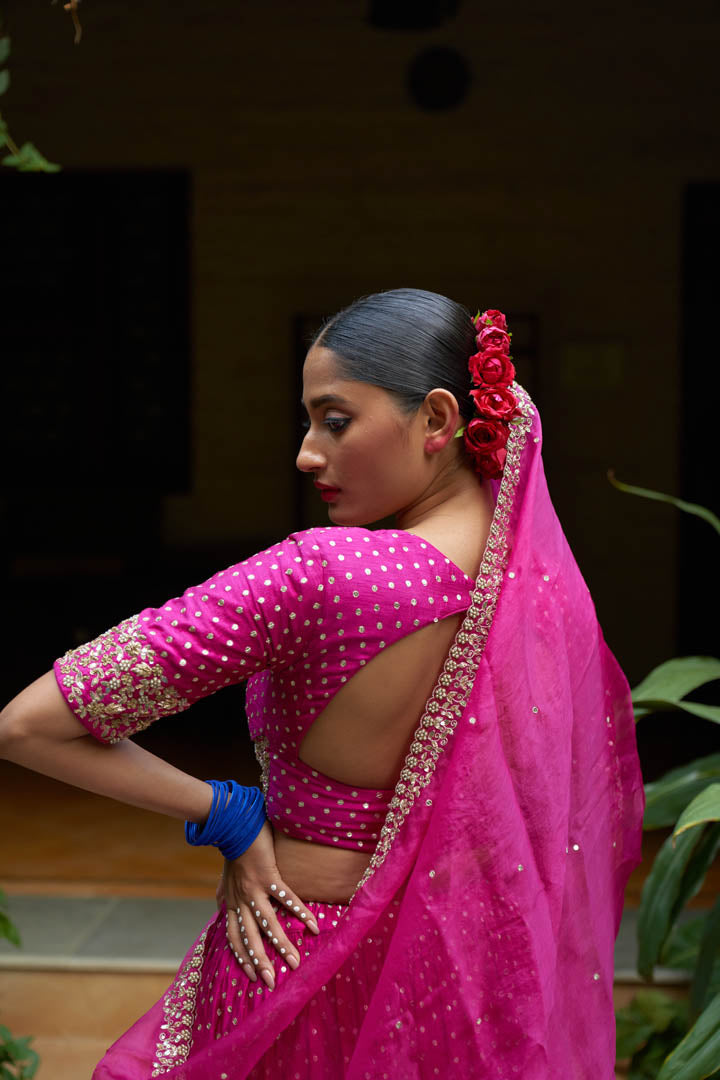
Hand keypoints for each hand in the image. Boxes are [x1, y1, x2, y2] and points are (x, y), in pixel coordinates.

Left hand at [218, 820, 318, 990]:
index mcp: (230, 903)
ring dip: (282, 945)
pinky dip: (300, 912)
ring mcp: (254, 889)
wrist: (234, 825)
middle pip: (250, 938)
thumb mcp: (223, 879)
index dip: (242, 957)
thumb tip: (220, 908)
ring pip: (268, 924)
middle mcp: (240, 901)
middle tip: (271, 983)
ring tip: (295, 962)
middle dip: (260, 962)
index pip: (233, 937)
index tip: (252, 976)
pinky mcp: (268, 876)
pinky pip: (286, 898)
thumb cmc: (233, 851)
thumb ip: (223, 896)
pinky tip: (312, 925)